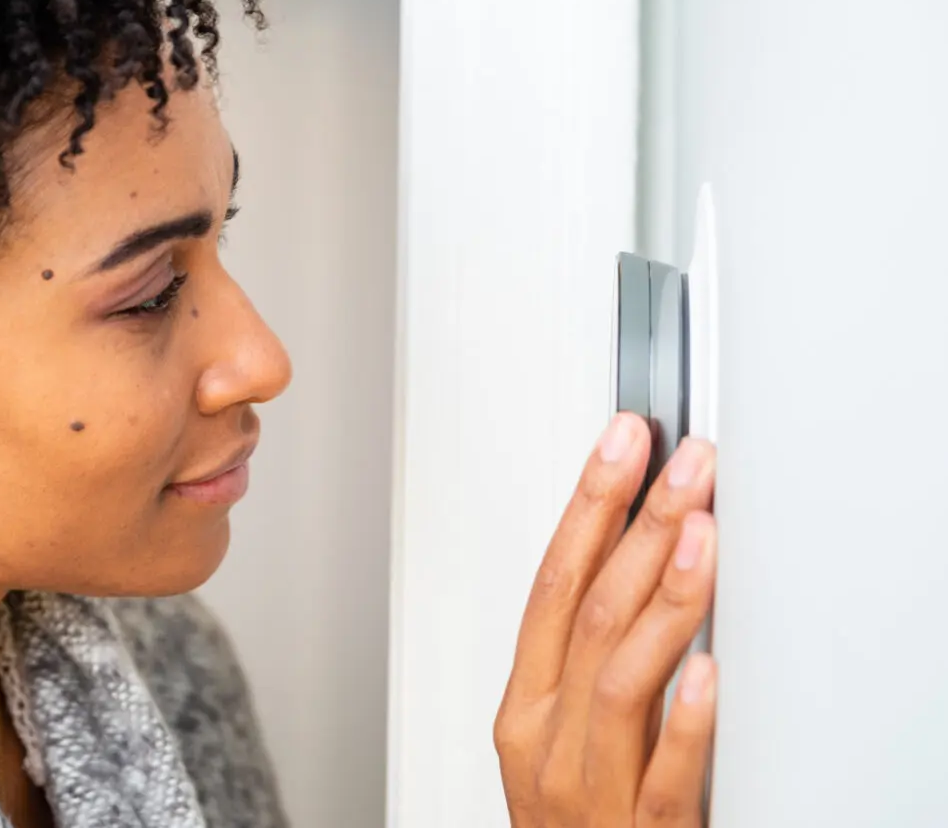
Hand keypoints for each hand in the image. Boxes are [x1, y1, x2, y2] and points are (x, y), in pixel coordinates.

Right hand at [494, 414, 717, 826]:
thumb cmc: (574, 826)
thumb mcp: (562, 739)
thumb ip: (590, 664)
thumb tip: (637, 561)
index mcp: (523, 708)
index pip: (552, 581)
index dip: (589, 503)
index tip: (623, 443)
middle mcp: (545, 741)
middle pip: (587, 610)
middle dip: (638, 524)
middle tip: (684, 463)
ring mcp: (586, 790)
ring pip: (619, 674)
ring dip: (665, 596)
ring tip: (703, 532)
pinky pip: (661, 775)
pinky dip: (685, 721)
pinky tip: (709, 673)